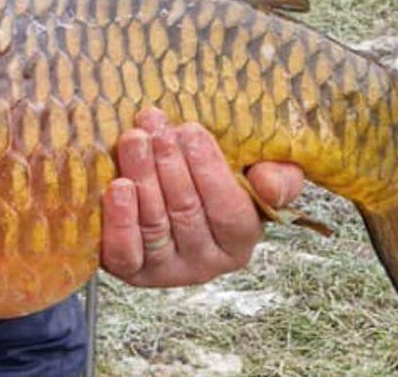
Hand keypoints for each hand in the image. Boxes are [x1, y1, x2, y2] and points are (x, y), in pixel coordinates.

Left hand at [100, 108, 303, 286]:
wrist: (164, 188)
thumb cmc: (213, 179)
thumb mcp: (257, 173)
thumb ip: (279, 178)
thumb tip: (269, 186)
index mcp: (239, 243)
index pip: (228, 211)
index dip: (210, 170)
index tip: (191, 130)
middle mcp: (204, 264)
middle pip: (186, 212)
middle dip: (169, 163)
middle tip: (155, 127)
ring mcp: (164, 270)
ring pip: (153, 223)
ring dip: (142, 176)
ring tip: (134, 139)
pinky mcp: (129, 270)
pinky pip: (124, 252)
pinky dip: (120, 220)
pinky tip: (117, 186)